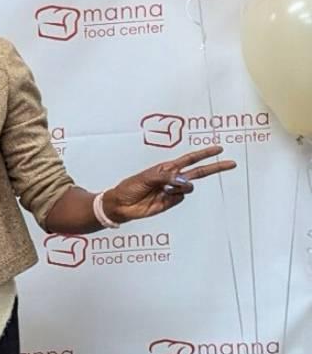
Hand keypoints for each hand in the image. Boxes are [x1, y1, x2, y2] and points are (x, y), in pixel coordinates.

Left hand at [102, 146, 236, 222]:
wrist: (122, 204)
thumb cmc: (130, 186)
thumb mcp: (147, 177)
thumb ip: (166, 177)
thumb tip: (183, 180)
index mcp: (168, 168)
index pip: (190, 159)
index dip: (205, 154)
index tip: (219, 149)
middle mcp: (173, 178)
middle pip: (199, 172)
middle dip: (215, 167)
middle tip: (231, 163)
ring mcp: (173, 191)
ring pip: (189, 187)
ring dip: (180, 186)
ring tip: (164, 189)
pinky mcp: (171, 203)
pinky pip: (180, 198)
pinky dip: (173, 197)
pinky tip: (161, 197)